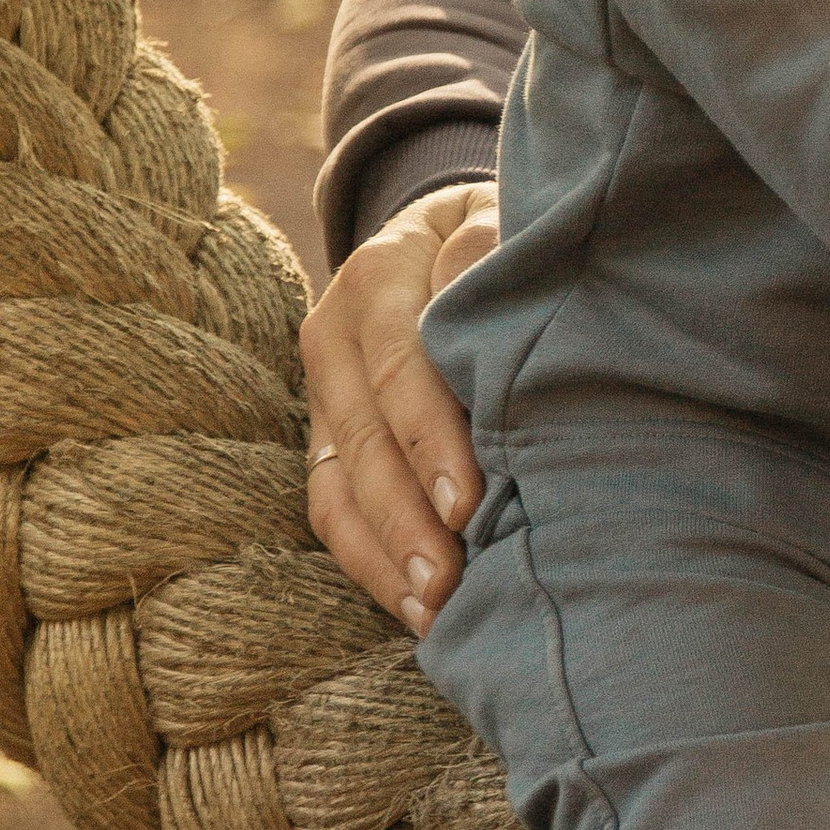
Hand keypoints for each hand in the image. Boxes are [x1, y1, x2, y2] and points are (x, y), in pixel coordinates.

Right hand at [297, 182, 497, 630]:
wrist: (448, 237)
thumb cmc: (502, 240)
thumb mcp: (502, 217)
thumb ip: (489, 246)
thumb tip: (470, 280)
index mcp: (380, 274)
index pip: (400, 363)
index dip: (431, 436)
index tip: (469, 500)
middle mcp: (335, 335)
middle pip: (364, 437)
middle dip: (406, 516)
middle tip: (450, 581)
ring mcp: (327, 394)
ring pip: (339, 484)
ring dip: (385, 554)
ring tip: (433, 611)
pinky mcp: (329, 440)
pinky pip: (332, 509)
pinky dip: (370, 563)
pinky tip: (415, 610)